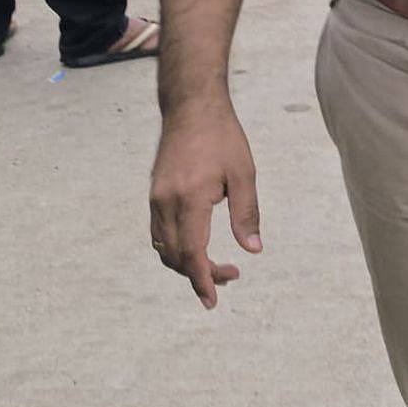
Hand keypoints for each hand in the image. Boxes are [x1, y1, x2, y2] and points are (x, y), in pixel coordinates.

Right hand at [148, 103, 260, 308]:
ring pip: (164, 248)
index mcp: (190, 198)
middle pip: (176, 256)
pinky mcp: (154, 194)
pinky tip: (196, 248)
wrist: (191, 107)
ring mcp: (156, 198)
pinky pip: (159, 233)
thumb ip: (246, 214)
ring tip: (216, 267)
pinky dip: (175, 249)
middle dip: (199, 275)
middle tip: (231, 276)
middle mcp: (166, 202)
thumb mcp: (244, 174)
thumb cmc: (222, 136)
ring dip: (186, 264)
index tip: (213, 300)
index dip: (202, 280)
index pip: (192, 253)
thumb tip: (253, 249)